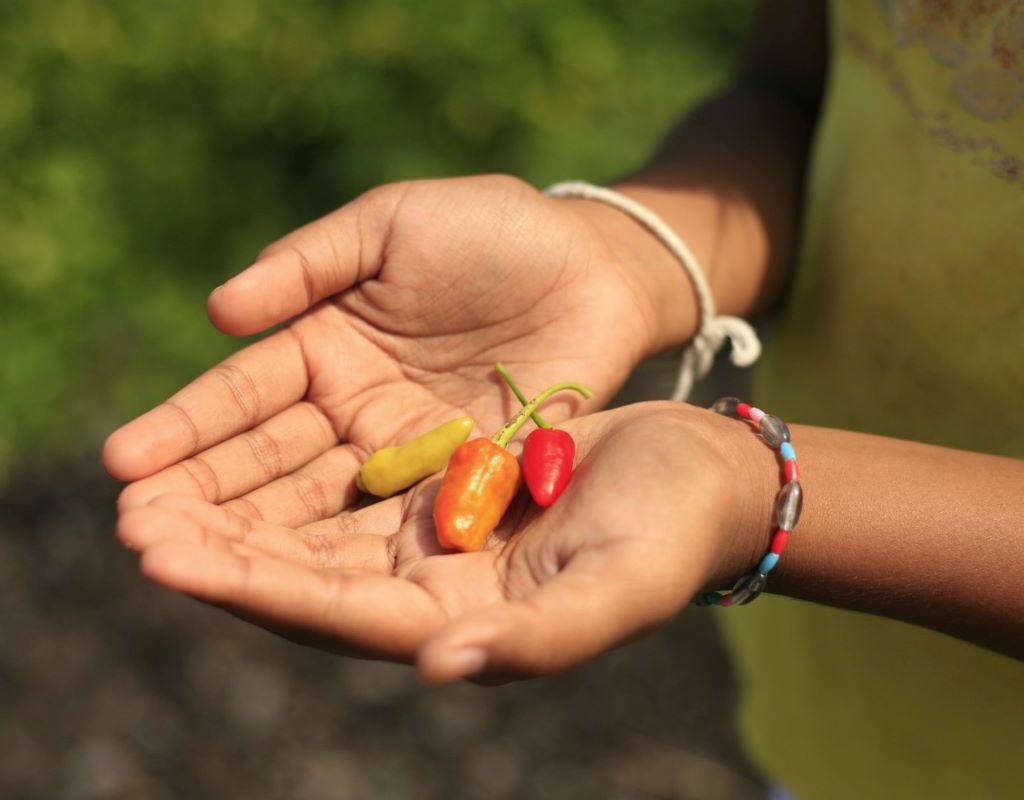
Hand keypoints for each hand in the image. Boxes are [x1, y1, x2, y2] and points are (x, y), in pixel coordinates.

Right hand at [104, 175, 692, 526]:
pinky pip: (395, 522)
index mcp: (326, 342)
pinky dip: (344, 552)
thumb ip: (309, 262)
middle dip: (204, 496)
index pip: (246, 393)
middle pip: (269, 461)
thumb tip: (218, 311)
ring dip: (255, 537)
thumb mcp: (393, 226)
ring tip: (184, 568)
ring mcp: (405, 453)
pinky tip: (290, 584)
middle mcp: (354, 408)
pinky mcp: (460, 483)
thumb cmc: (496, 231)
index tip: (126, 462)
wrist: (597, 266)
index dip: (187, 426)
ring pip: (319, 504)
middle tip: (138, 534)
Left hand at [116, 402, 769, 682]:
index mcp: (460, 624)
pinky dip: (290, 461)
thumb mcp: (618, 588)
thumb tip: (439, 669)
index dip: (251, 590)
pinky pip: (346, 474)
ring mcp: (429, 534)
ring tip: (151, 481)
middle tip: (129, 519)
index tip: (168, 558)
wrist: (698, 473)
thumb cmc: (671, 534)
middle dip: (217, 550)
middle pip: (303, 576)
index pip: (336, 616)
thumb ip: (538, 640)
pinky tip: (238, 439)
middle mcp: (430, 589)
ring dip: (235, 506)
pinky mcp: (437, 481)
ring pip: (312, 526)